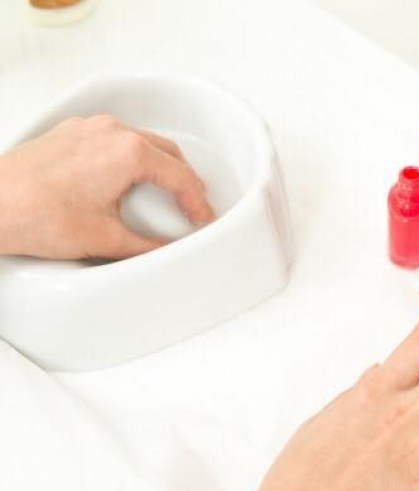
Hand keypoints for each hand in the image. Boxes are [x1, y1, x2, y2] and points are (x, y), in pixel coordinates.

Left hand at [0, 115, 214, 259]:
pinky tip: (125, 180)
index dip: (198, 202)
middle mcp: (110, 132)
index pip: (181, 177)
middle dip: (184, 179)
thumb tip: (163, 249)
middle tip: (192, 205)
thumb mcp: (105, 239)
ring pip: (141, 141)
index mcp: (128, 152)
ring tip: (164, 192)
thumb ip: (146, 246)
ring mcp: (88, 130)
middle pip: (167, 152)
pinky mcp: (70, 135)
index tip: (202, 218)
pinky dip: (131, 158)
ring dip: (159, 165)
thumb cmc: (33, 214)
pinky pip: (114, 140)